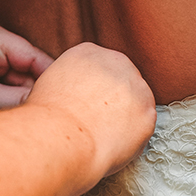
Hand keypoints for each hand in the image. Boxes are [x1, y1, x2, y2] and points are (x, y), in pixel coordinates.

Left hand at [0, 19, 53, 117]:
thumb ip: (25, 101)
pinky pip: (9, 86)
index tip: (63, 111)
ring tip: (2, 116)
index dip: (51, 85)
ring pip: (22, 81)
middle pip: (31, 70)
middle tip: (27, 120)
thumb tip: (57, 106)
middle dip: (31, 95)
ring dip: (18, 101)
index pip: (37, 59)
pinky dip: (7, 101)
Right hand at [25, 43, 156, 176]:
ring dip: (126, 117)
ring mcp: (136, 87)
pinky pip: (143, 127)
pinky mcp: (148, 113)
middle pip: (123, 80)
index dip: (96, 88)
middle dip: (114, 100)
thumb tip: (74, 91)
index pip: (101, 66)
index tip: (89, 102)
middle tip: (98, 120)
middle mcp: (116, 62)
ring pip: (137, 102)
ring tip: (102, 134)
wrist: (60, 137)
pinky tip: (112, 143)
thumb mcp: (49, 81)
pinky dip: (132, 138)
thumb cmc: (47, 117)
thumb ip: (69, 78)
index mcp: (89, 51)